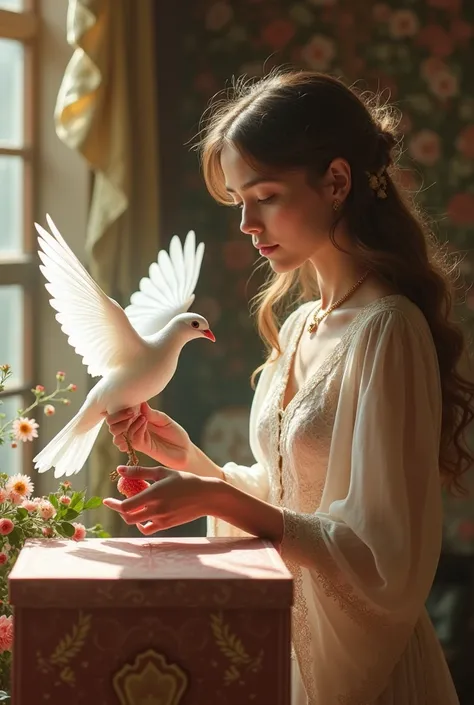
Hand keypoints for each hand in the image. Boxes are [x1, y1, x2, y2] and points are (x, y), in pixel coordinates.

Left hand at [103, 465, 220, 534]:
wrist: (206, 496)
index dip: (113, 504)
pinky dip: (142, 524)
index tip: (106, 500)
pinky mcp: (167, 525)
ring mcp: (161, 519)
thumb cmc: (185, 480)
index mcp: (154, 494)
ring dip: (130, 515)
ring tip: (131, 505)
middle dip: (119, 510)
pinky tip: (143, 515)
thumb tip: (119, 470)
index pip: (126, 506)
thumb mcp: (162, 472)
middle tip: (115, 503)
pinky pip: (148, 528)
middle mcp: (156, 509)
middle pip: (128, 517)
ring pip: (137, 523)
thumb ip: (139, 472)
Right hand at [105, 403, 191, 469]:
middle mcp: (133, 429)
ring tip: (141, 417)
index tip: (129, 403)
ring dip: (125, 424)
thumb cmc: (175, 433)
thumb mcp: (164, 420)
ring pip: (118, 434)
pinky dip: (136, 429)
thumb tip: (140, 402)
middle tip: (131, 412)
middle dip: (116, 417)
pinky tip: (145, 422)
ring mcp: (137, 438)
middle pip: (112, 425)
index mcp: (136, 420)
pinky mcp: (142, 447)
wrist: (185, 450)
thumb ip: (151, 413)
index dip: (118, 409)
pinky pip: (133, 439)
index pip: (118, 414)